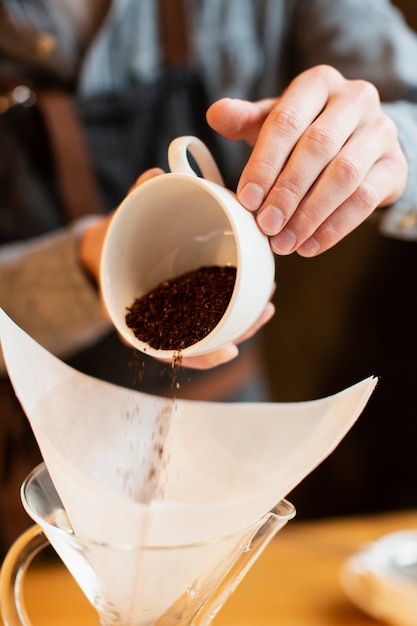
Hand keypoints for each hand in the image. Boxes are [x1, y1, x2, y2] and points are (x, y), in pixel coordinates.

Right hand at [79, 169, 274, 368]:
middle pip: (198, 345)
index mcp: (136, 316)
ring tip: (268, 307)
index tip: (229, 352)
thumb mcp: (120, 221)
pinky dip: (237, 311)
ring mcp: (175, 315)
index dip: (199, 356)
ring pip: (210, 332)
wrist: (110, 247)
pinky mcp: (189, 303)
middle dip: (233, 337)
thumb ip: (136, 199)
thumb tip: (155, 177)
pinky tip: (260, 298)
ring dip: (242, 325)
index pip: (166, 349)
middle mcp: (158, 323)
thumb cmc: (116, 239)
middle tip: (262, 316)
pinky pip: (214, 314)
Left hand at [207, 64, 407, 256]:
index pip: (287, 121)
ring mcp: (380, 132)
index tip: (247, 198)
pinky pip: (365, 199)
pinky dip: (334, 227)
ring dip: (310, 214)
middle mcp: (355, 99)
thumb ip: (246, 120)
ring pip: (344, 175)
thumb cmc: (309, 130)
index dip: (265, 163)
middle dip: (287, 192)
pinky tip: (310, 245)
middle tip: (266, 225)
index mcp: (319, 83)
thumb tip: (215, 114)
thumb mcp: (276, 121)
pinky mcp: (394, 166)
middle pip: (318, 147)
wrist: (360, 143)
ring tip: (285, 242)